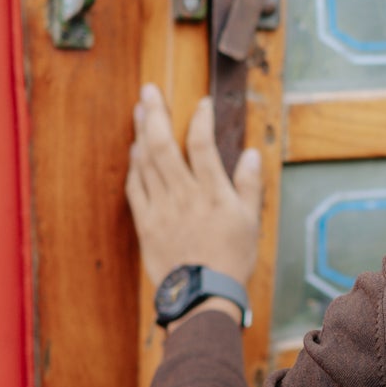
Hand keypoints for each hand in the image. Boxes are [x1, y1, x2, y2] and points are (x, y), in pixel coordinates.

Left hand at [126, 83, 262, 295]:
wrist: (202, 295)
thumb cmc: (231, 259)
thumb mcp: (250, 222)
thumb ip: (249, 185)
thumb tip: (251, 154)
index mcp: (213, 194)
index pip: (203, 146)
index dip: (201, 120)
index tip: (201, 103)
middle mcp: (184, 196)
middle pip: (164, 147)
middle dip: (156, 114)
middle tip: (150, 90)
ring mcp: (161, 209)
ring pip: (146, 163)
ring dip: (142, 133)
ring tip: (140, 110)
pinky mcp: (146, 223)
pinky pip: (135, 188)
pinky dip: (134, 165)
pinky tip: (135, 150)